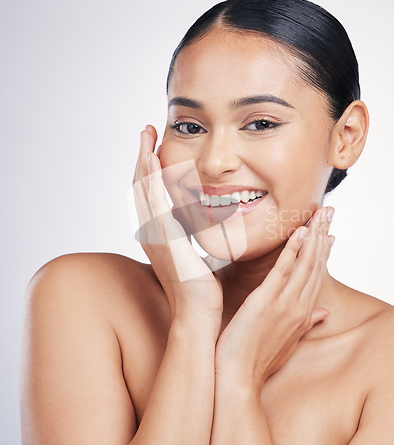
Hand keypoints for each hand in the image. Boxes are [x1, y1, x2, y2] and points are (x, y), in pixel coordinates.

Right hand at [132, 125, 222, 329]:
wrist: (199, 314)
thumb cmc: (201, 289)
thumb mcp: (195, 254)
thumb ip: (193, 235)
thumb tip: (201, 218)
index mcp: (159, 235)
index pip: (150, 193)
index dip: (149, 168)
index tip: (155, 145)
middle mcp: (151, 232)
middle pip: (141, 185)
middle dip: (143, 156)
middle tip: (146, 130)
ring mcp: (155, 235)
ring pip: (143, 189)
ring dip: (144, 160)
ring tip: (146, 135)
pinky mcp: (164, 238)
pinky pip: (154, 202)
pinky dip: (151, 179)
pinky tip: (153, 158)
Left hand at [214, 206, 334, 389]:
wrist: (238, 379)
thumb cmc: (258, 360)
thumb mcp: (289, 340)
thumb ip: (307, 322)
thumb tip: (324, 312)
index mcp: (303, 313)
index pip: (317, 276)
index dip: (325, 252)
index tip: (331, 233)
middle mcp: (300, 306)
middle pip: (316, 264)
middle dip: (323, 235)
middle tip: (329, 211)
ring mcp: (285, 304)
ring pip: (305, 264)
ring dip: (314, 236)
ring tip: (320, 213)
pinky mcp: (266, 302)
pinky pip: (283, 271)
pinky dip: (293, 250)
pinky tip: (299, 232)